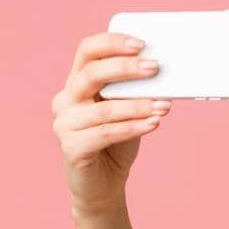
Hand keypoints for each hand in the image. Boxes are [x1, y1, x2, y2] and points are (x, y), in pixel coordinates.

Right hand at [51, 31, 174, 214]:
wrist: (103, 185)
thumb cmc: (117, 143)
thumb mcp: (127, 111)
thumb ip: (134, 92)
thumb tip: (162, 72)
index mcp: (76, 83)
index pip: (87, 51)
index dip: (112, 43)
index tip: (140, 43)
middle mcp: (65, 100)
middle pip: (91, 74)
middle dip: (125, 69)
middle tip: (155, 67)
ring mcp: (64, 124)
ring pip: (103, 109)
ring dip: (137, 105)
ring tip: (164, 105)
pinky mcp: (70, 148)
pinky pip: (105, 134)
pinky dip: (132, 128)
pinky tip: (153, 124)